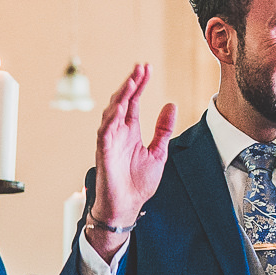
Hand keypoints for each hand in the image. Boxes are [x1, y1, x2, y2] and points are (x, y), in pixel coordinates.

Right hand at [89, 65, 174, 255]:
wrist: (128, 206)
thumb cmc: (138, 183)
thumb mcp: (158, 152)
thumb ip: (163, 129)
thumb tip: (171, 105)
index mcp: (130, 132)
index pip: (133, 102)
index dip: (139, 84)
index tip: (146, 68)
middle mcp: (118, 133)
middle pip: (122, 101)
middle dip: (130, 84)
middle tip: (140, 68)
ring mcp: (109, 142)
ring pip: (111, 113)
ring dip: (121, 96)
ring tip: (132, 81)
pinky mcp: (104, 153)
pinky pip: (105, 132)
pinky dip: (111, 118)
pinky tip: (119, 106)